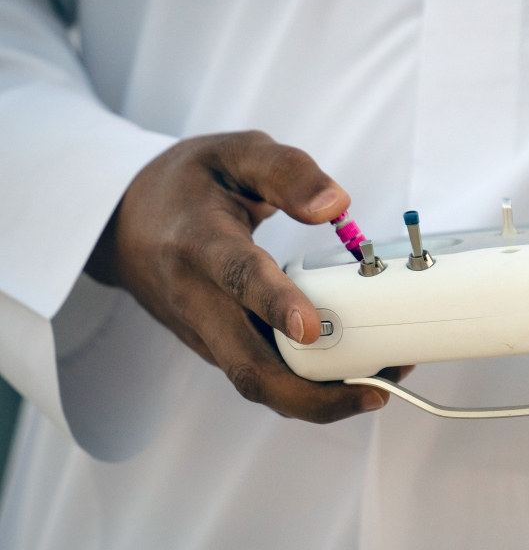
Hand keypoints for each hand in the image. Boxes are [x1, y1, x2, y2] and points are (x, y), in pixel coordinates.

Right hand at [85, 131, 405, 420]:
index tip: (310, 326)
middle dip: (312, 394)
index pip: (237, 277)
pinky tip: (354, 373)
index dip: (274, 304)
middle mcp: (197, 299)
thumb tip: (337, 204)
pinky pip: (262, 374)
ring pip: (259, 382)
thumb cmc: (190, 184)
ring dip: (320, 397)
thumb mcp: (235, 153)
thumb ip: (288, 171)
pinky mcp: (216, 347)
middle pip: (247, 367)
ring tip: (383, 383)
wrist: (125, 222)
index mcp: (199, 241)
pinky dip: (306, 384)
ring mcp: (204, 332)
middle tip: (377, 391)